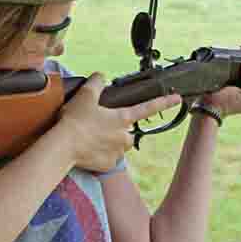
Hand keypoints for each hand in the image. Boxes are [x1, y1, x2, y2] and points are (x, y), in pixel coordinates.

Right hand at [58, 73, 180, 171]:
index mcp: (122, 118)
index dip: (163, 102)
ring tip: (91, 137)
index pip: (147, 107)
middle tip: (97, 126)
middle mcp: (124, 136)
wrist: (64, 146)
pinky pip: (108, 159)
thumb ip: (96, 82)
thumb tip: (100, 76)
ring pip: (118, 146)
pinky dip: (100, 154)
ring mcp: (117, 152)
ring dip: (109, 142)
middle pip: (127, 131)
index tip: (177, 99)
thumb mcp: (85, 95)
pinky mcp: (108, 165)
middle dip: (117, 128)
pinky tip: (88, 149)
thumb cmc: (75, 121)